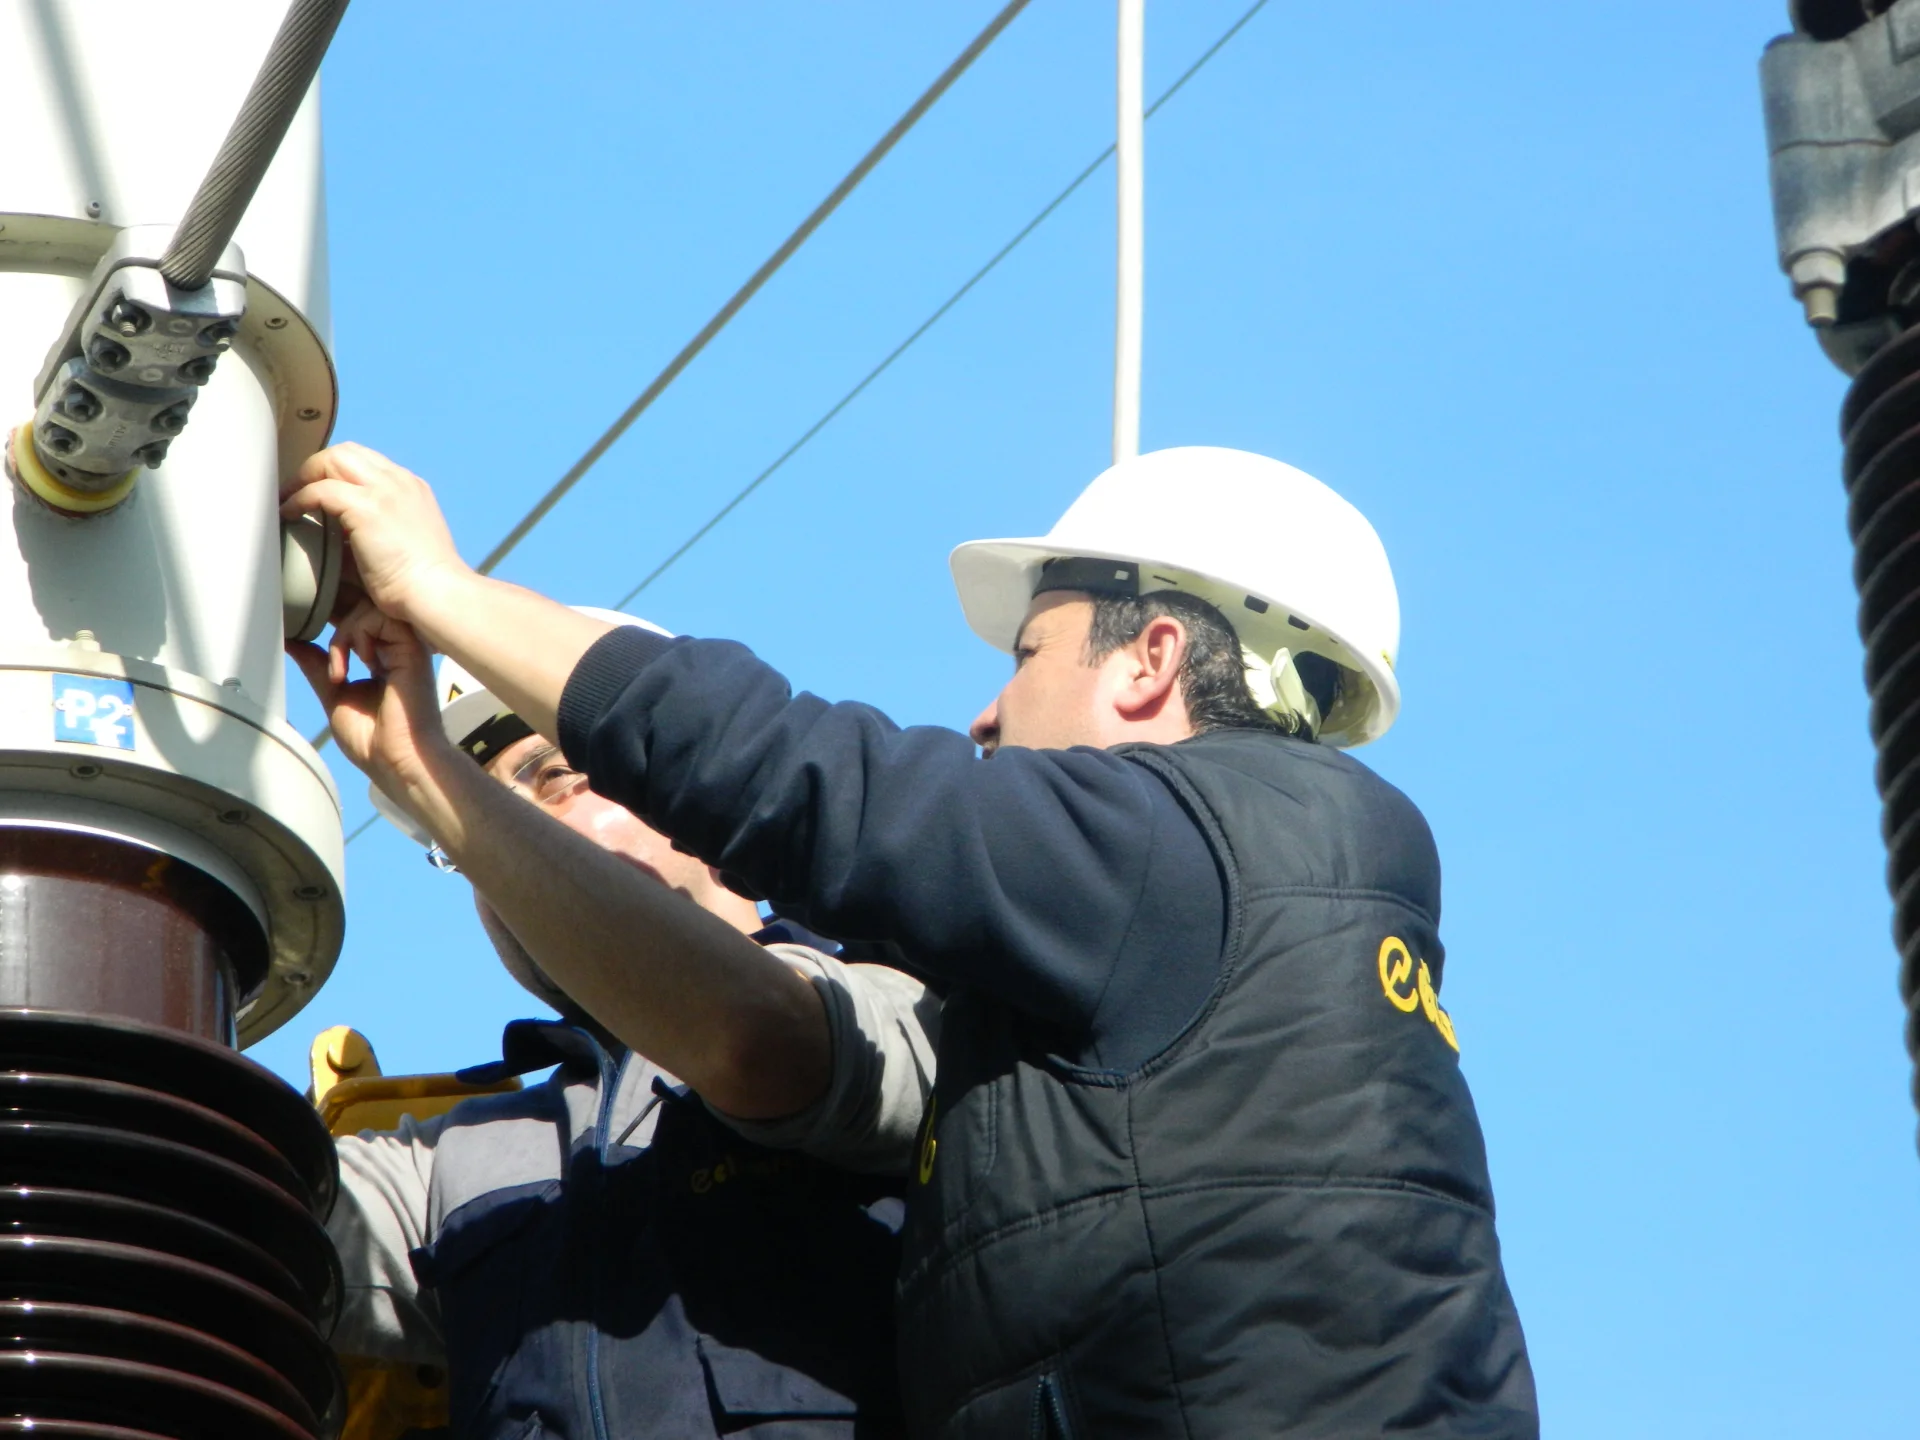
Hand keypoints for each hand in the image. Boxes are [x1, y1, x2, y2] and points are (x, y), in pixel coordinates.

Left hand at [280, 443, 467, 626]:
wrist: (436, 592)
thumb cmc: (423, 581)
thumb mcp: (406, 541)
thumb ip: (381, 526)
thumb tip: (344, 534)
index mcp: (411, 488)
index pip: (367, 461)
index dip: (338, 472)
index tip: (321, 492)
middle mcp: (398, 481)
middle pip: (347, 452)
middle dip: (317, 467)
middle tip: (299, 491)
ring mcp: (383, 491)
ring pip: (332, 459)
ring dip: (305, 476)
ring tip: (290, 499)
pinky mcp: (365, 508)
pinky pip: (319, 490)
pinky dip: (298, 499)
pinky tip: (290, 514)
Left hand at [287, 600, 461, 824]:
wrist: (395, 760)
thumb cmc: (373, 740)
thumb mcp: (334, 695)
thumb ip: (318, 665)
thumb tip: (293, 642)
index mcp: (384, 658)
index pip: (360, 620)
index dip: (335, 620)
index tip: (311, 635)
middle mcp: (397, 648)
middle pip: (364, 606)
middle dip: (336, 616)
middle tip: (317, 639)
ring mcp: (405, 646)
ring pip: (369, 607)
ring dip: (343, 634)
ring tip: (338, 669)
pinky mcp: (410, 648)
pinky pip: (377, 617)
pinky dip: (355, 636)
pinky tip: (355, 665)